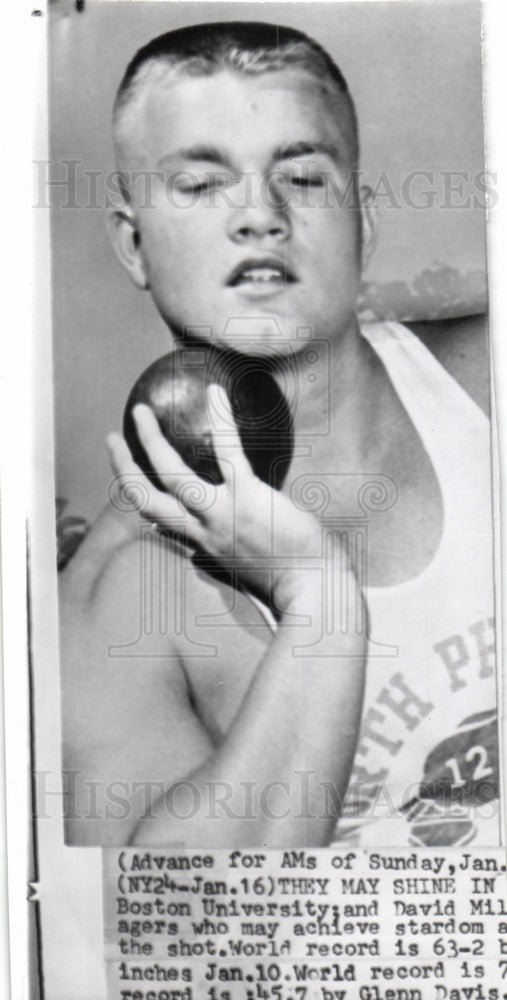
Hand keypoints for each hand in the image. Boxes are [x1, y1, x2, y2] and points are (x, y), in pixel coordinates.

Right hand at [107, 385, 323, 609]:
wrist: (313, 589)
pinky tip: (215, 393)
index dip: (139, 496)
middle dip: (123, 468)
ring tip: (141, 411)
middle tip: (113, 438)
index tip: (129, 476)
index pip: (159, 520)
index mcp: (204, 545)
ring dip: (150, 442)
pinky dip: (220, 420)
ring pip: (171, 475)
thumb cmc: (294, 578)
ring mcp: (222, 513)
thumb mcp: (250, 566)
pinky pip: (227, 452)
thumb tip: (232, 534)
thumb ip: (234, 547)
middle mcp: (204, 530)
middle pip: (146, 500)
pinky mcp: (248, 496)